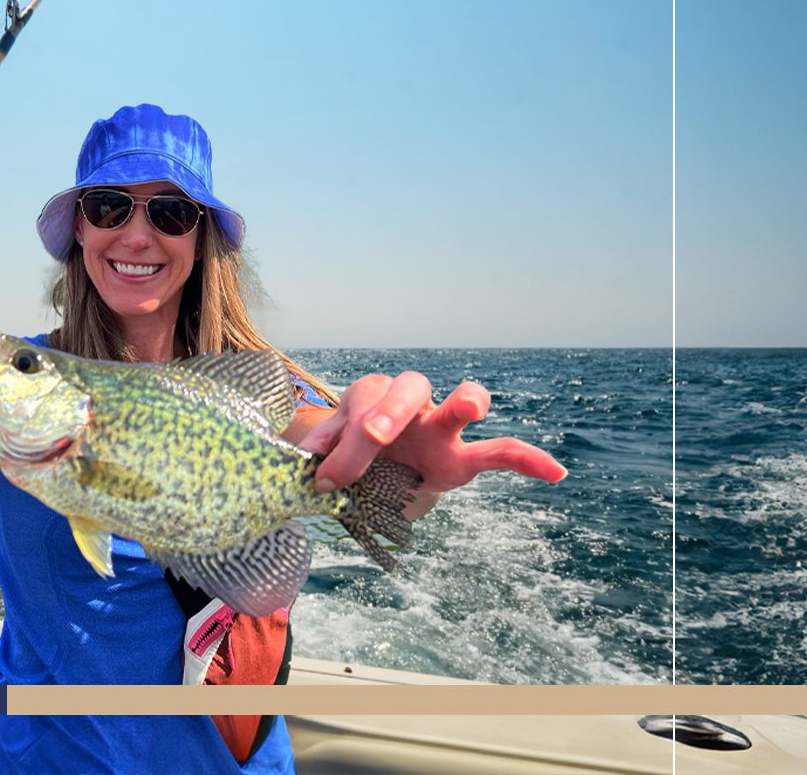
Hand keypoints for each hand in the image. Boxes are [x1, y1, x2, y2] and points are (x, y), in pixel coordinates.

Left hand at [302, 372, 565, 517]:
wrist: (372, 473)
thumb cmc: (348, 453)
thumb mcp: (328, 452)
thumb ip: (322, 452)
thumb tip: (311, 466)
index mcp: (370, 396)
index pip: (360, 408)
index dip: (342, 445)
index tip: (326, 481)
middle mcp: (409, 403)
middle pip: (407, 387)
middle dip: (391, 410)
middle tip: (376, 435)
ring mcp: (441, 428)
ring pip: (460, 401)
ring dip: (465, 400)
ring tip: (471, 407)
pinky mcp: (464, 458)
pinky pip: (501, 453)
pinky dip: (527, 460)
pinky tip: (556, 472)